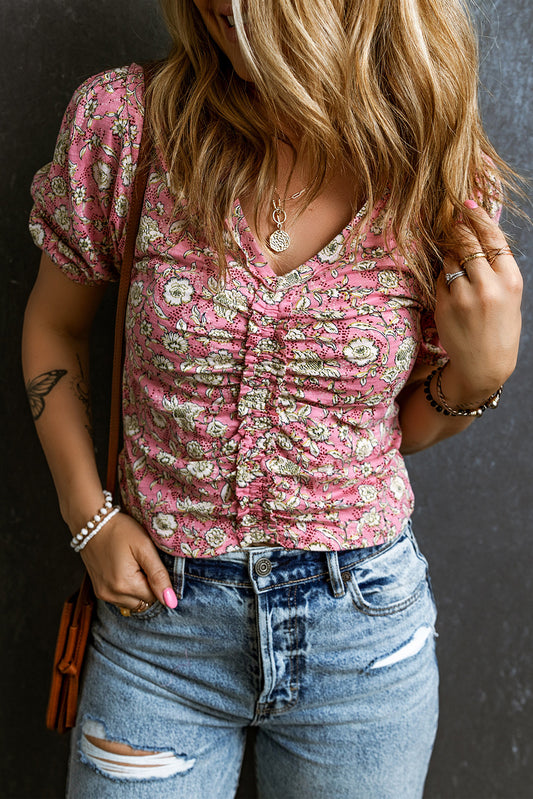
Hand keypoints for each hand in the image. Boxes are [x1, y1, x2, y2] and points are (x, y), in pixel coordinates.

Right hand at [79, 511, 177, 610]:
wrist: (92, 523)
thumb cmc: (120, 530)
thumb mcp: (144, 547)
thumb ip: (159, 576)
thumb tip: (171, 601)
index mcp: (125, 585)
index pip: (155, 597)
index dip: (157, 580)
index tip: (149, 562)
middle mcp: (112, 595)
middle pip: (144, 602)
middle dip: (147, 585)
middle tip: (140, 562)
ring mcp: (104, 595)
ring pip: (133, 602)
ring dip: (137, 588)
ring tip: (131, 565)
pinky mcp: (99, 591)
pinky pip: (121, 598)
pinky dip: (127, 588)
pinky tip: (123, 569)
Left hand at [434, 202, 522, 405]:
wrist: (483, 365)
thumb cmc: (499, 327)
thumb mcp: (509, 295)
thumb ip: (497, 267)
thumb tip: (478, 232)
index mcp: (511, 280)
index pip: (492, 237)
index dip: (478, 216)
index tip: (467, 203)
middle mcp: (488, 286)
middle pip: (468, 242)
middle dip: (458, 228)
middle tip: (453, 219)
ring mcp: (464, 296)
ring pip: (451, 258)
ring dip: (450, 253)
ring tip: (456, 260)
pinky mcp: (444, 305)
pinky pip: (440, 278)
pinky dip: (444, 276)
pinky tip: (452, 285)